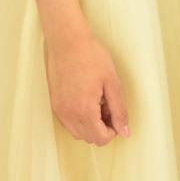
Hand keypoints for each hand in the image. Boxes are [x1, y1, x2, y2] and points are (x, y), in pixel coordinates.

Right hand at [44, 29, 129, 145]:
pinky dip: (79, 118)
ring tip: (97, 101)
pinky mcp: (55, 104)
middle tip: (107, 105)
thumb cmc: (91, 57)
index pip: (100, 139)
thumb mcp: (112, 83)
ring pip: (78, 133)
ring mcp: (59, 110)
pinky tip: (85, 98)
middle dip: (102, 127)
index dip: (113, 130)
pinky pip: (69, 123)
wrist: (67, 41)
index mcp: (84, 110)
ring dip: (90, 124)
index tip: (116, 113)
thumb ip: (119, 111)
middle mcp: (68, 114)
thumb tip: (125, 132)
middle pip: (89, 138)